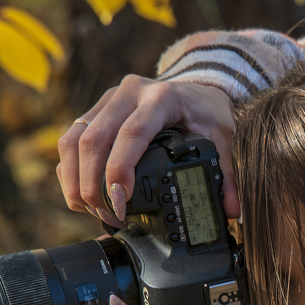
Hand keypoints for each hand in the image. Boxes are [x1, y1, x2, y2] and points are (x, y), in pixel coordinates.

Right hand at [56, 77, 236, 226]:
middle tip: (108, 215)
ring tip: (90, 210)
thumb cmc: (205, 114)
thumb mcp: (221, 139)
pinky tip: (81, 196)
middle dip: (93, 184)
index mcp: (161, 98)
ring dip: (75, 180)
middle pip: (94, 139)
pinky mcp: (95, 111)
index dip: (120, 169)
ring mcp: (108, 100)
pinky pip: (70, 140)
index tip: (121, 201)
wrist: (196, 89)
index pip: (131, 133)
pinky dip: (70, 172)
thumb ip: (227, 176)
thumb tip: (233, 212)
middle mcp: (129, 94)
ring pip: (74, 139)